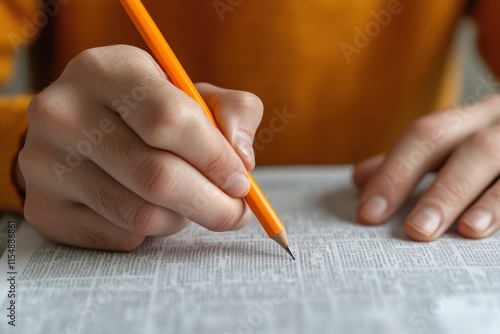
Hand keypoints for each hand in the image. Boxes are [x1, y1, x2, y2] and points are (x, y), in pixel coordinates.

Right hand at [17, 45, 262, 250]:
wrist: (81, 130)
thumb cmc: (149, 111)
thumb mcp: (192, 94)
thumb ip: (233, 111)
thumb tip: (241, 159)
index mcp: (105, 70)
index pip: (170, 120)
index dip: (215, 158)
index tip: (240, 180)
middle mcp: (63, 112)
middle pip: (157, 176)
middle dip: (212, 204)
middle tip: (235, 214)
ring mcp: (45, 162)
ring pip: (141, 214)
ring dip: (181, 218)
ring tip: (188, 203)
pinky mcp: (44, 207)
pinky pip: (120, 235)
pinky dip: (151, 231)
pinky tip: (152, 209)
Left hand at [354, 95, 499, 240]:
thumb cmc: (493, 140)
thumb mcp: (455, 142)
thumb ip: (411, 161)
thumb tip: (360, 178)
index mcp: (472, 117)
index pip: (426, 136)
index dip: (395, 172)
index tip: (368, 213)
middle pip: (474, 149)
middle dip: (443, 191)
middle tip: (415, 231)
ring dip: (491, 201)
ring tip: (467, 230)